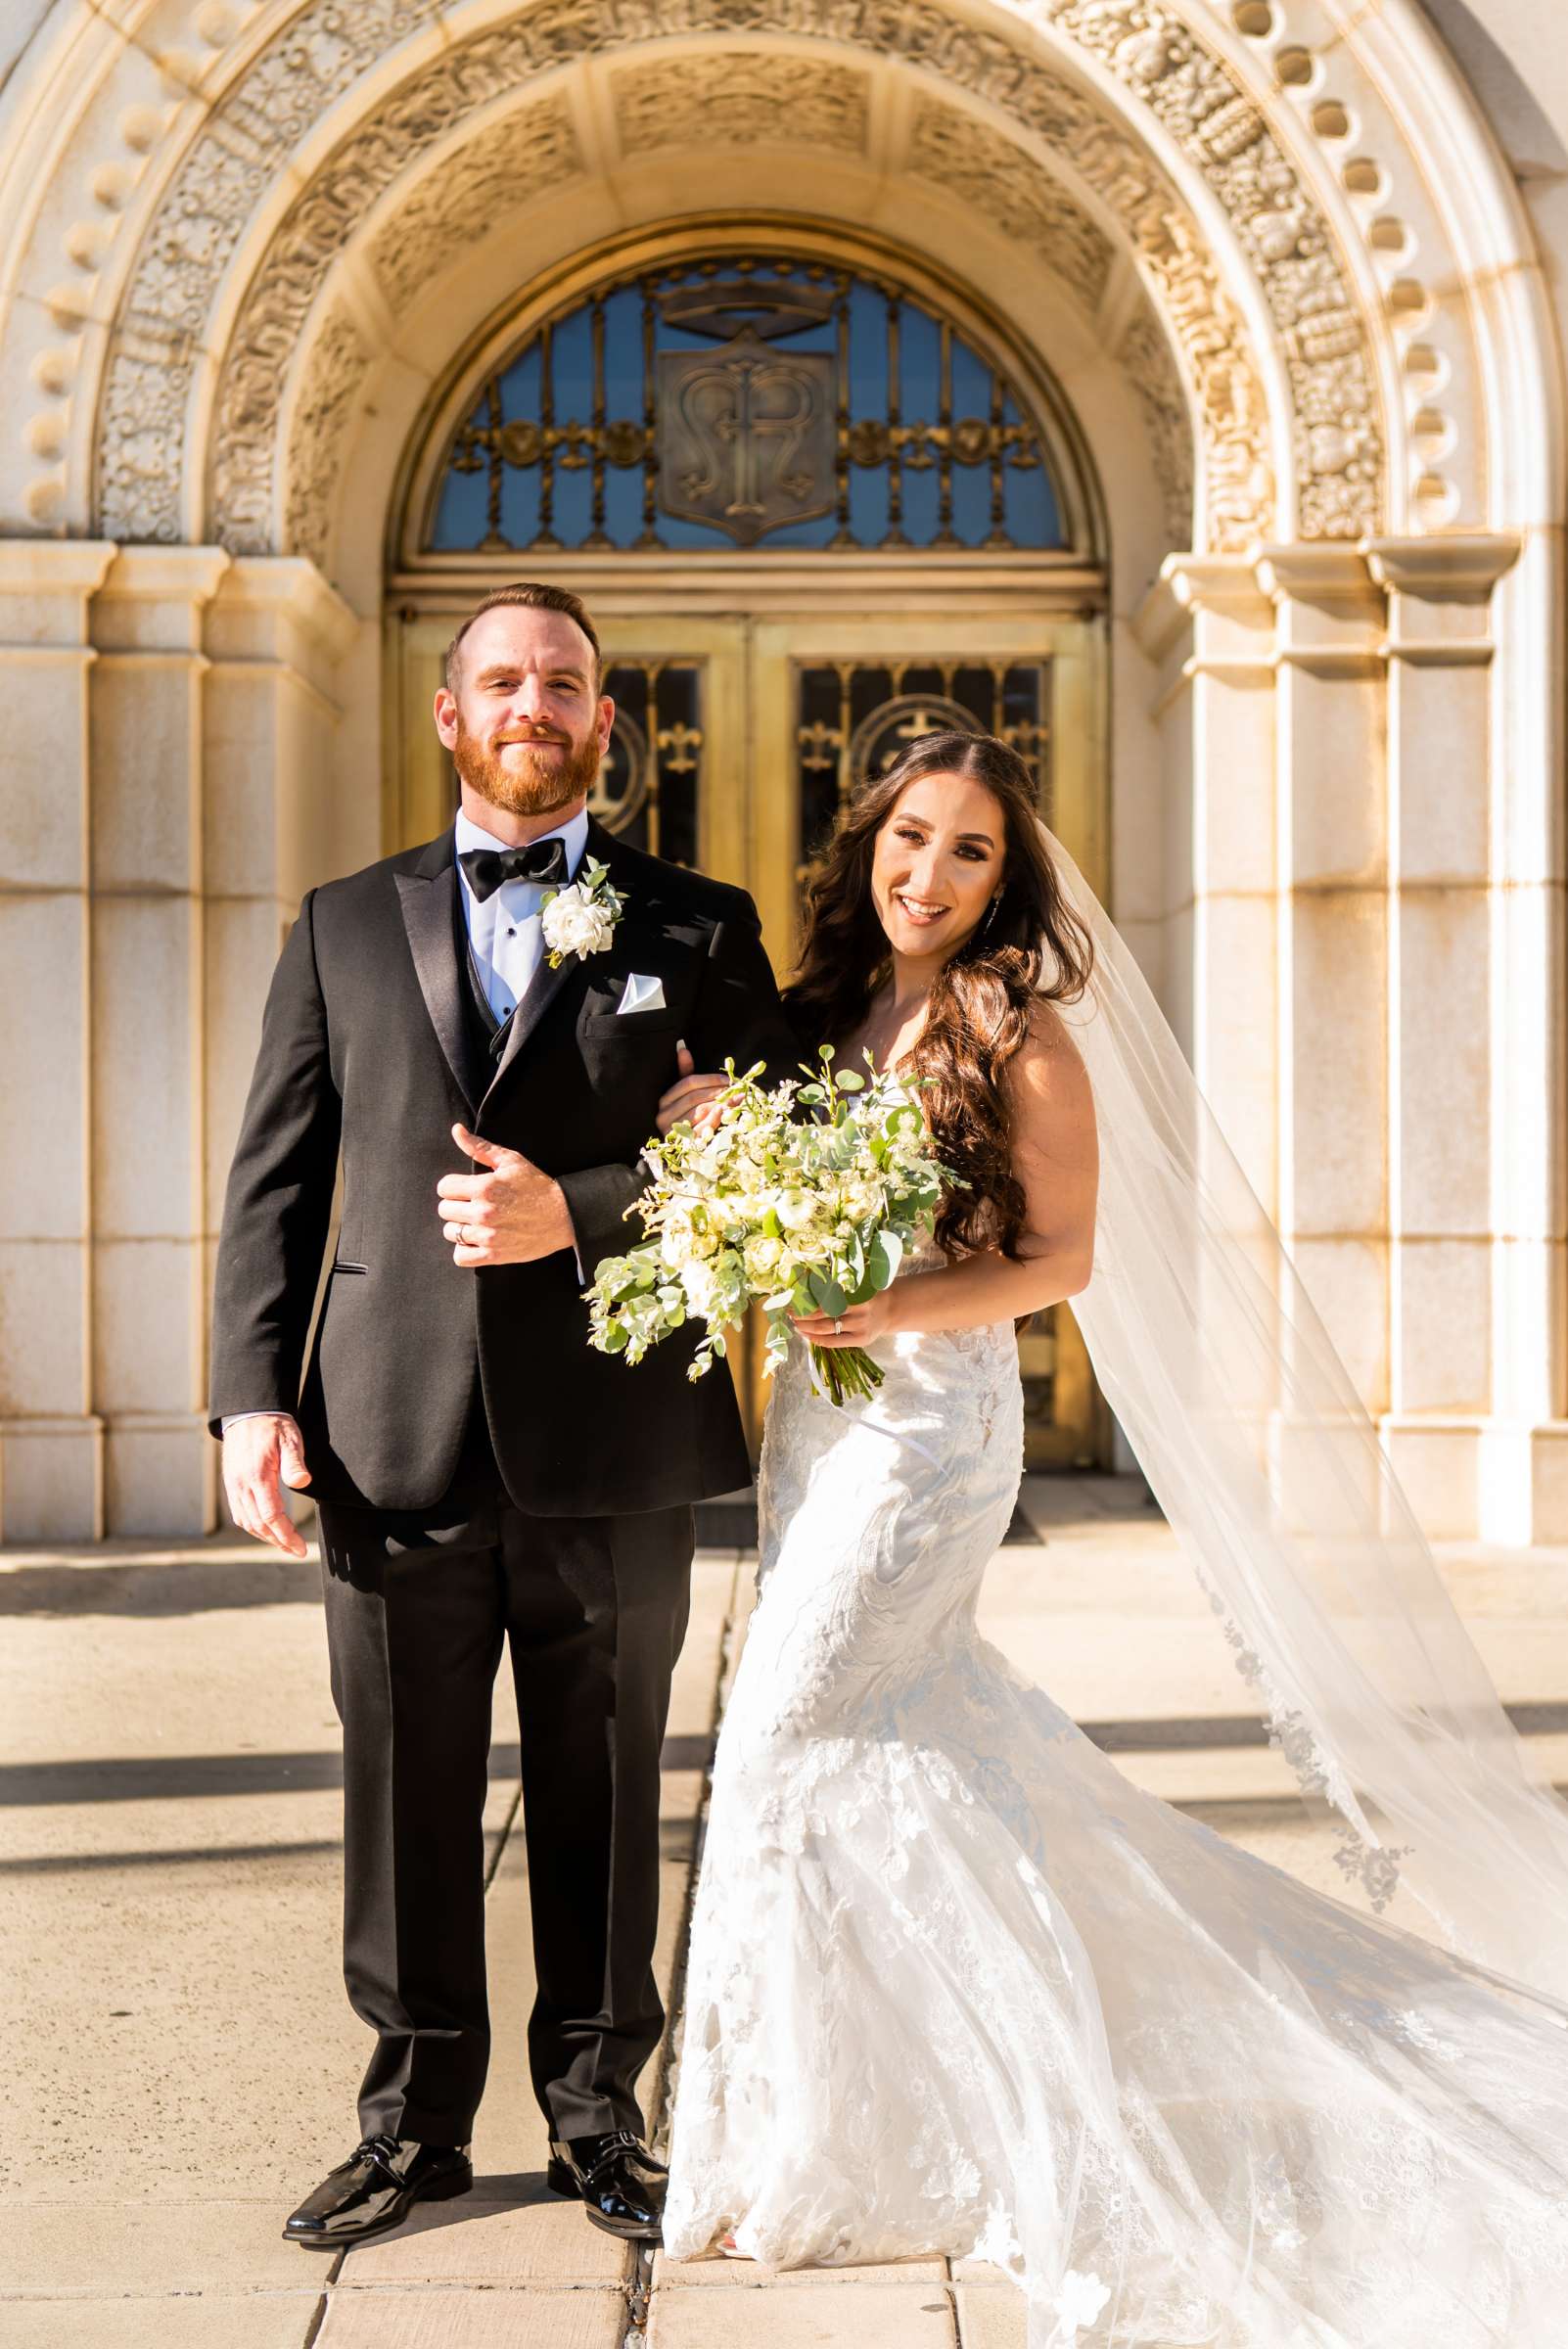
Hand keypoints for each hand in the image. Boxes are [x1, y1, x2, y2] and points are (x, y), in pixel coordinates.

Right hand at [223, 1413, 310, 1557]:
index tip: (300, 1549)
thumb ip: (294, 1462)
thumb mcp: (290, 1438)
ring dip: (265, 1537)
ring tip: (284, 1544)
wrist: (247, 1411)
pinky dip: (252, 1526)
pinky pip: (239, 1513)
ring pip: (246, 1522)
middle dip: (278, 1542)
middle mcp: (241, 1485)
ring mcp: (233, 1485)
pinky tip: (265, 1529)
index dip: (286, 1536)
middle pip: (258, 1525)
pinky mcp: (231, 1483)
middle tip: (296, 1551)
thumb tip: (303, 1481)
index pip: (271, 1516)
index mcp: (257, 1476)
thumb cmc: (273, 1424)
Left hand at [437, 1123, 574, 1266]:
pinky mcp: (494, 1255)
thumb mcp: (511, 1161)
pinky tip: (476, 1240)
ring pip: (451, 1232)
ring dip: (460, 1227)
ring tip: (477, 1222)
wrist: (564, 1215)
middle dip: (456, 1205)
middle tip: (473, 1205)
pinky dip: (464, 1249)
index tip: (466, 1189)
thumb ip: (480, 1147)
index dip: (453, 1186)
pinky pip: (460, 1257)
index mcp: (484, 1187)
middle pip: (444, 1210)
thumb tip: (456, 1130)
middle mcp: (483, 1212)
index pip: (444, 1187)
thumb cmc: (537, 1185)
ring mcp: (488, 1236)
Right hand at [656, 1040, 729, 1137]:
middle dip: (718, 1092)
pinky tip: (727, 1112)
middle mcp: (663, 1115)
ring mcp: (671, 1132)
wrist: (678, 1153)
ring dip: (721, 1104)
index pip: (687, 1084)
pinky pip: (701, 1129)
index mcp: (663, 1101)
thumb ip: (684, 1073)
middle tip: (736, 1089)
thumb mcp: (682, 1095)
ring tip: (737, 1099)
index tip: (727, 1079)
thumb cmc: (683, 1118)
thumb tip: (682, 1048)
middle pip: (694, 1097)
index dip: (709, 1080)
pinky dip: (715, 1119)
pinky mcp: (682, 1145)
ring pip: (699, 1111)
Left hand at [790, 1291, 898, 1347]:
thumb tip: (805, 1289)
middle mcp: (859, 1311)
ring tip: (795, 1323)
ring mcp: (860, 1327)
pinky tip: (807, 1334)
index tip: (793, 1299)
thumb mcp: (856, 1288)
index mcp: (857, 1294)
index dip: (808, 1300)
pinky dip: (817, 1339)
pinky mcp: (860, 1340)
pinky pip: (833, 1342)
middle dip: (803, 1314)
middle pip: (823, 1314)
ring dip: (806, 1327)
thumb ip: (836, 1290)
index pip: (826, 1298)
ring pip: (825, 1329)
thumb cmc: (867, 1295)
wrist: (890, 1310)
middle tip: (789, 1312)